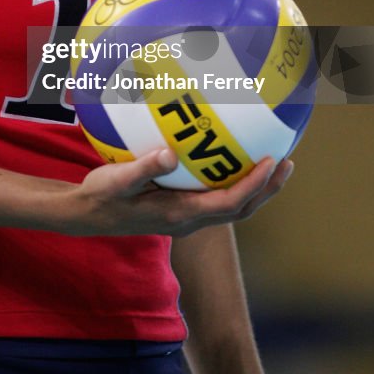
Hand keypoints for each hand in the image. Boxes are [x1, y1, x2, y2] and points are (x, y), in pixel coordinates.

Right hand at [65, 149, 292, 236]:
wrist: (87, 215)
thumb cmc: (101, 195)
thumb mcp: (116, 180)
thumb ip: (143, 167)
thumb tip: (170, 153)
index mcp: (180, 214)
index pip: (230, 203)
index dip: (255, 185)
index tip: (273, 161)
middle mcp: (189, 220)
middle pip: (241, 209)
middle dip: (267, 188)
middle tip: (287, 161)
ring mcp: (187, 218)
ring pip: (233, 207)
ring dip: (256, 188)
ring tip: (273, 161)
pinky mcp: (181, 210)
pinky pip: (218, 199)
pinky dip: (235, 183)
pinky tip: (232, 160)